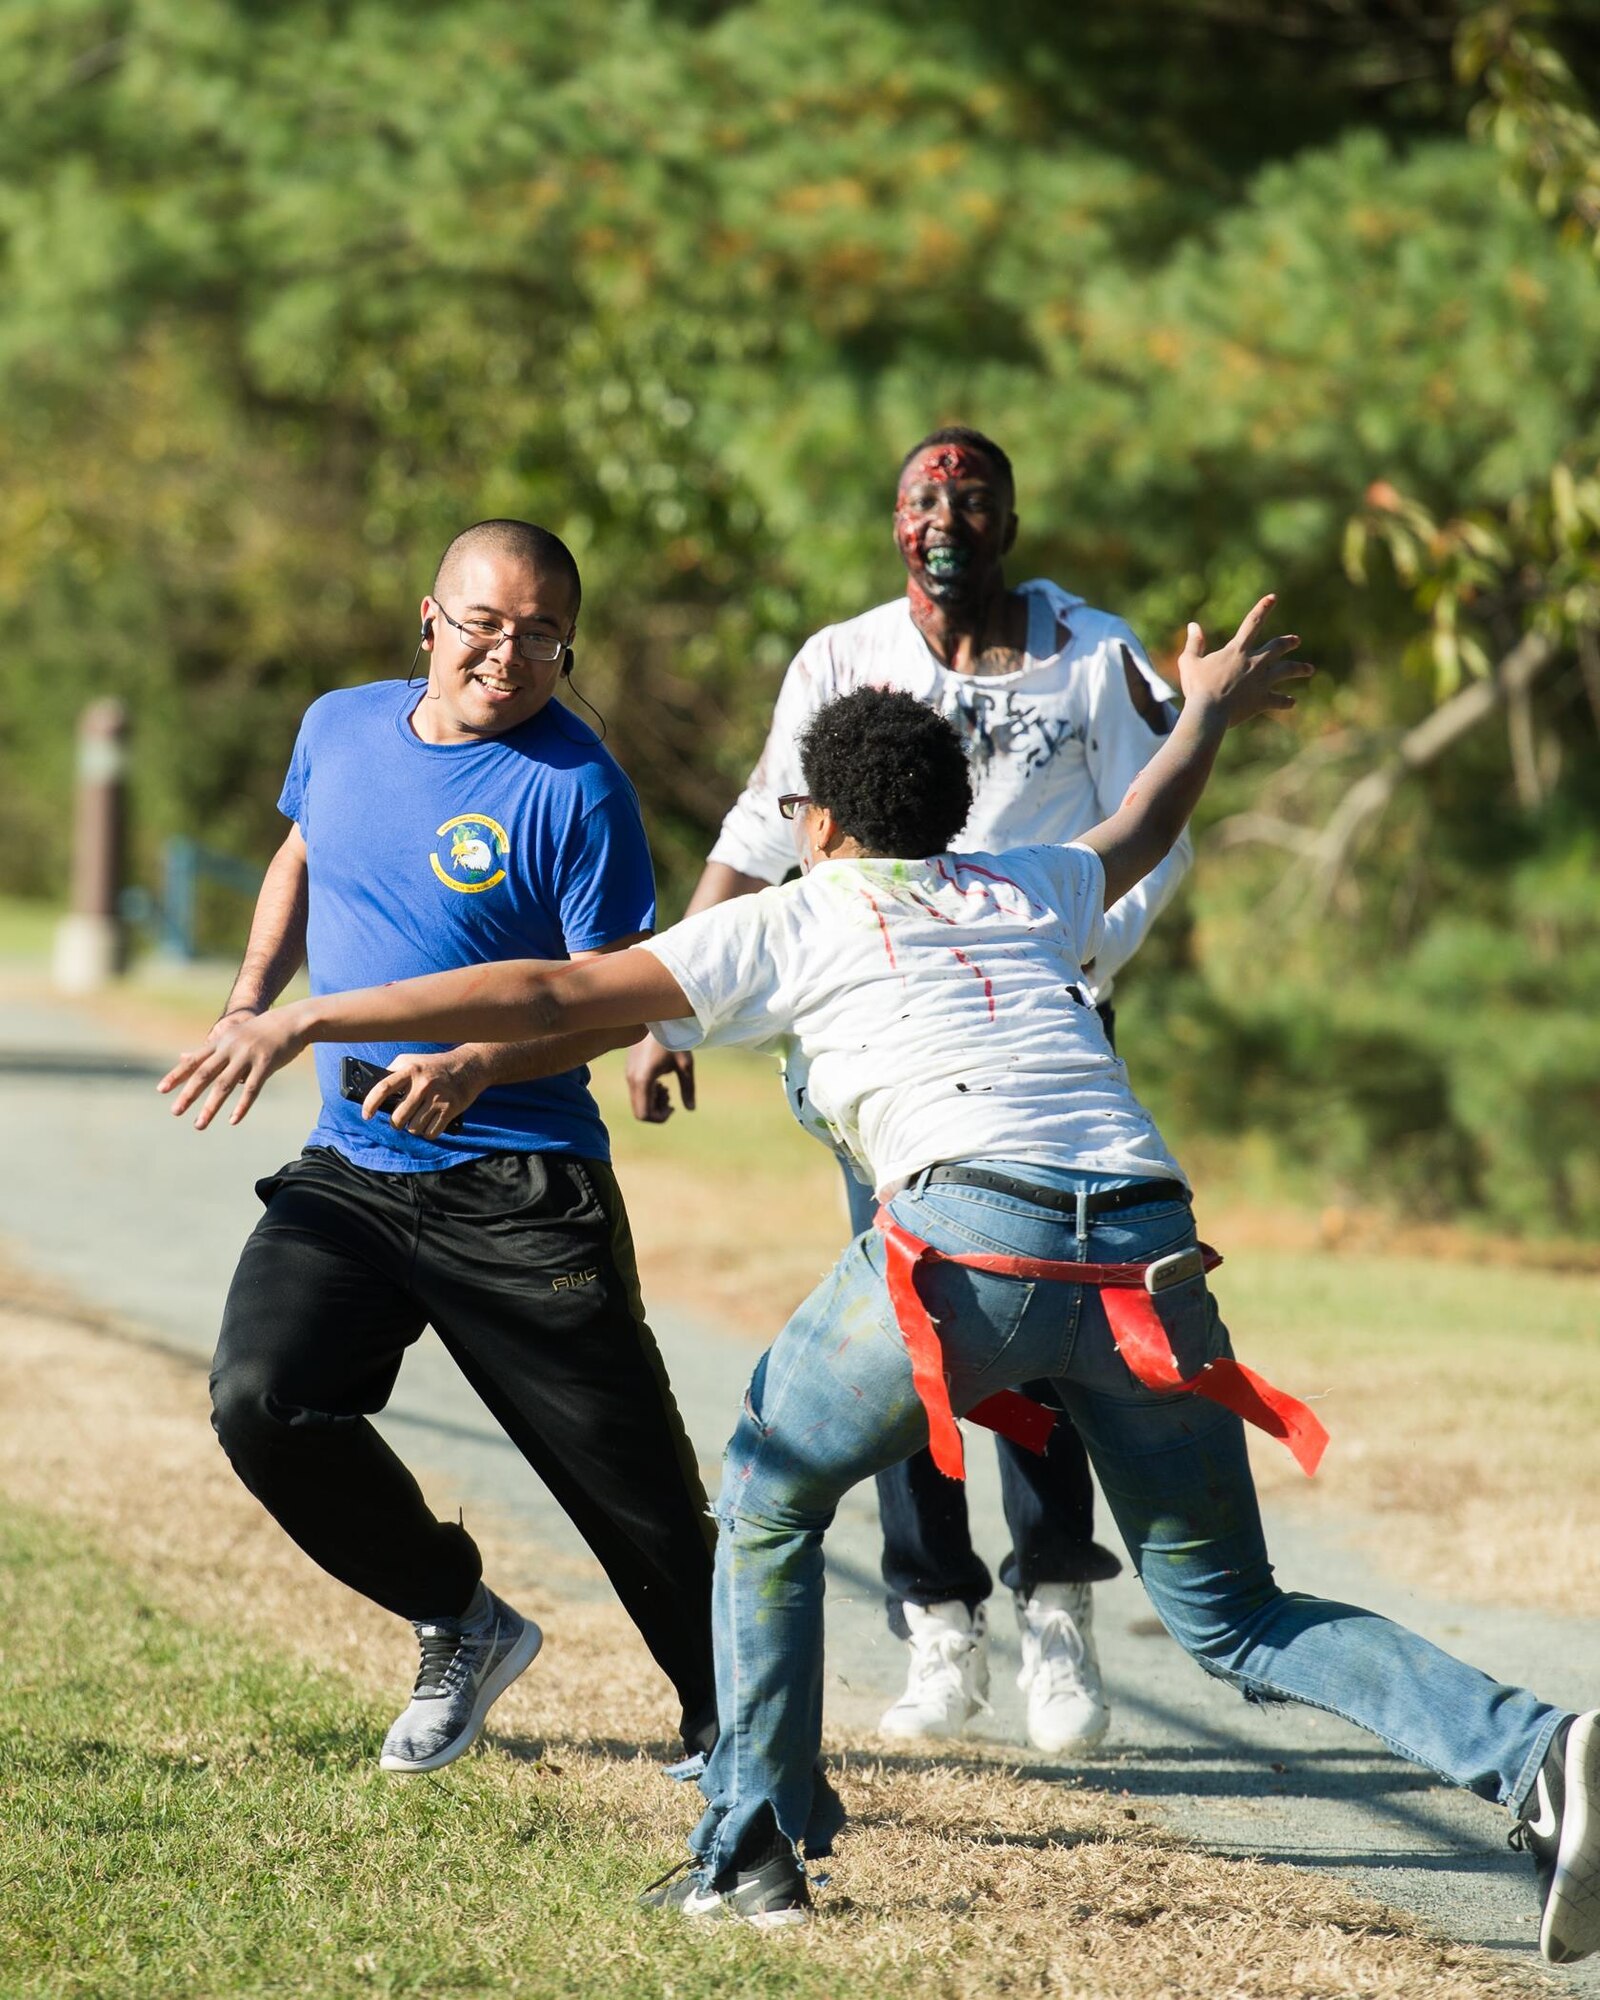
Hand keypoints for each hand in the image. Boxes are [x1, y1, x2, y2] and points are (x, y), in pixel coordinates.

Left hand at [158, 1006, 305, 1128]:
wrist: (293, 1020)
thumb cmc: (261, 1030)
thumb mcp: (233, 1036)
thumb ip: (209, 1050)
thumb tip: (182, 1056)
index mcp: (221, 1042)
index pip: (194, 1061)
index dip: (177, 1075)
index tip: (161, 1090)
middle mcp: (231, 1048)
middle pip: (205, 1074)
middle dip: (188, 1094)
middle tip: (175, 1112)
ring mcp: (248, 1056)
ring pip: (224, 1085)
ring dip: (210, 1107)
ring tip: (199, 1124)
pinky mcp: (266, 1063)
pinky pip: (252, 1089)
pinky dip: (241, 1106)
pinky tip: (233, 1121)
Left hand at [359, 1049, 487, 1138]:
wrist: (469, 1066)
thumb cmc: (434, 1066)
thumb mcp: (412, 1061)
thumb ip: (392, 1073)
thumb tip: (374, 1093)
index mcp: (410, 1070)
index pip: (384, 1088)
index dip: (370, 1104)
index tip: (366, 1115)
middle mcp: (423, 1084)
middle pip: (398, 1117)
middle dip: (396, 1123)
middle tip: (399, 1120)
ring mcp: (437, 1098)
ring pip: (414, 1128)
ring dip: (414, 1127)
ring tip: (418, 1119)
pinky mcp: (449, 1109)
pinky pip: (431, 1133)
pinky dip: (428, 1133)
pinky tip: (430, 1123)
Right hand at [625, 1032, 695, 1122]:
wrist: (658, 1017)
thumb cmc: (674, 1039)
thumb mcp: (685, 1064)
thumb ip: (688, 1088)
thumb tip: (691, 1109)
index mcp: (643, 1079)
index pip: (644, 1114)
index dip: (660, 1118)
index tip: (673, 1106)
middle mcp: (632, 1079)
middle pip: (640, 1112)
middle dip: (657, 1110)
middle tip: (670, 1096)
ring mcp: (629, 1074)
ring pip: (637, 1102)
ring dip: (653, 1101)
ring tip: (666, 1088)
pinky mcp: (630, 1070)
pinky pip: (636, 1091)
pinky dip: (648, 1093)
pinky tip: (660, 1081)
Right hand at [1177, 595, 1313, 724]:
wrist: (1209, 713)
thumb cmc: (1197, 687)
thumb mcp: (1189, 662)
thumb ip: (1194, 643)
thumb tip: (1193, 626)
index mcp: (1237, 651)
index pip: (1252, 623)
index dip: (1263, 608)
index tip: (1273, 597)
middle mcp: (1254, 662)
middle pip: (1277, 647)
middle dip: (1288, 642)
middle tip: (1297, 641)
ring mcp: (1261, 682)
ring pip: (1286, 671)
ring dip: (1299, 669)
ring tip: (1309, 669)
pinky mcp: (1262, 700)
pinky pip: (1279, 700)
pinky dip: (1286, 701)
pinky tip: (1292, 702)